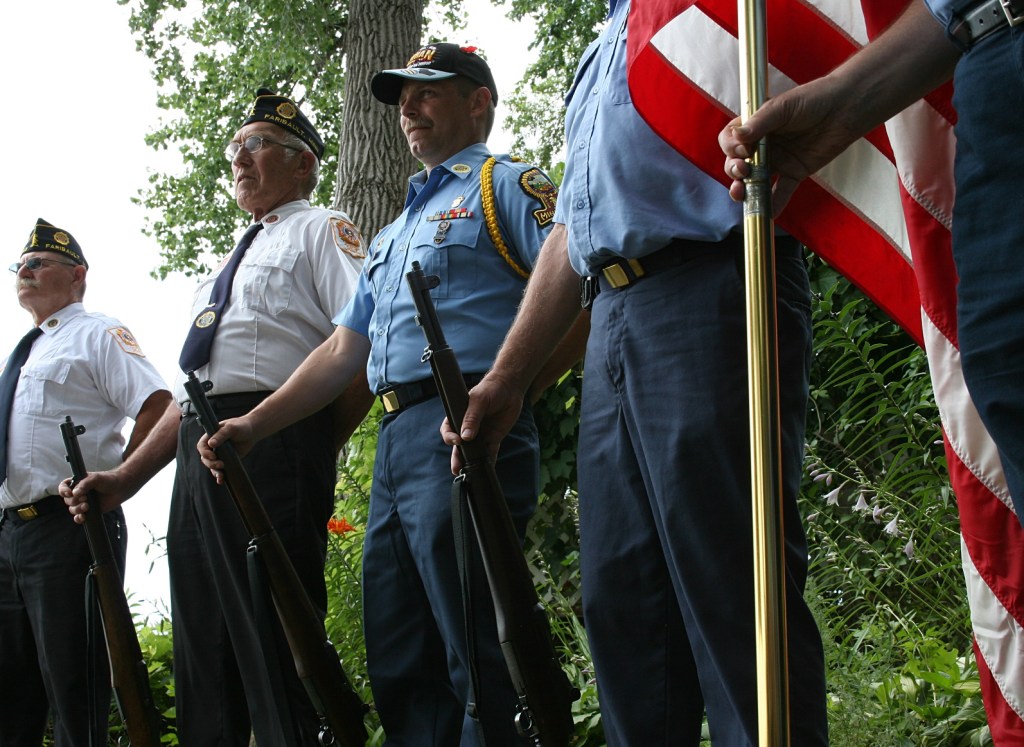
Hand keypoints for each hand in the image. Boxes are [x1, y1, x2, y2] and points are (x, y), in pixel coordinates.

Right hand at [60, 473, 128, 524]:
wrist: (122, 488)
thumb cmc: (109, 480)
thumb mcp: (96, 478)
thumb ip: (85, 484)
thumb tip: (74, 493)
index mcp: (78, 483)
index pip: (63, 487)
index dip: (63, 491)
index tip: (69, 493)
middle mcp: (79, 493)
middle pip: (67, 500)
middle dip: (74, 501)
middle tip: (85, 498)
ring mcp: (84, 502)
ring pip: (72, 509)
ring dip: (77, 509)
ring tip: (87, 506)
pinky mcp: (90, 511)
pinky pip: (79, 517)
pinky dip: (78, 518)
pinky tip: (83, 517)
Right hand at [197, 416, 255, 483]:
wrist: (252, 432)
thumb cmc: (240, 426)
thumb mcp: (231, 428)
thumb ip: (221, 435)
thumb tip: (211, 444)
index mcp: (210, 436)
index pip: (201, 446)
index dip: (205, 452)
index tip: (213, 456)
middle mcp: (212, 446)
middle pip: (205, 458)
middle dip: (211, 463)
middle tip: (221, 464)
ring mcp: (218, 454)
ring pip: (211, 465)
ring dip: (214, 471)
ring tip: (221, 476)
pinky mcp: (225, 460)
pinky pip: (219, 469)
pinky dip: (219, 475)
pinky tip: (221, 481)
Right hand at [440, 373, 525, 473]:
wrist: (510, 388)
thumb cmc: (490, 389)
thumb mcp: (479, 400)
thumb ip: (472, 418)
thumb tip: (465, 437)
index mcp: (458, 416)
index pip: (449, 430)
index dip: (450, 437)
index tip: (457, 441)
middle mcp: (467, 427)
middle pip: (459, 446)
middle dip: (457, 458)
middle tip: (457, 469)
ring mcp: (480, 434)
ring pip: (473, 452)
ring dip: (471, 463)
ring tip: (470, 473)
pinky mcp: (493, 438)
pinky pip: (489, 452)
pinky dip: (489, 461)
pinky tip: (488, 469)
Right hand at [718, 76, 857, 213]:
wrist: (845, 107)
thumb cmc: (813, 98)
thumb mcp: (782, 107)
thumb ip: (759, 123)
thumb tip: (737, 137)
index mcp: (755, 126)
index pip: (730, 140)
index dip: (731, 148)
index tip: (742, 150)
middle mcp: (762, 145)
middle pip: (736, 164)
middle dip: (734, 170)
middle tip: (742, 170)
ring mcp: (778, 161)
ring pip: (754, 181)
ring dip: (746, 191)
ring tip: (742, 195)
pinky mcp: (794, 173)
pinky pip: (781, 193)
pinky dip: (774, 205)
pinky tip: (768, 214)